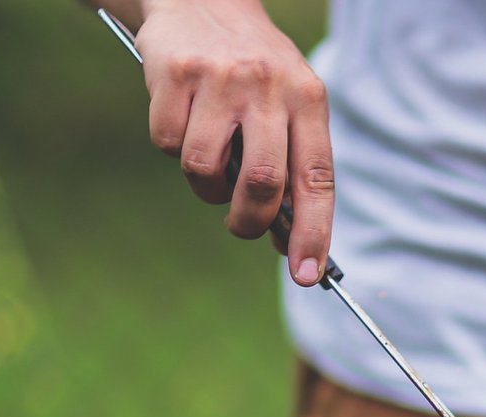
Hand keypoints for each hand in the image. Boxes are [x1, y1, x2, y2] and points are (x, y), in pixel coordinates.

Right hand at [135, 0, 331, 285]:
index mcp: (308, 99)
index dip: (312, 233)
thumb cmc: (254, 73)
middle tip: (242, 225)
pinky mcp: (175, 72)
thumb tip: (290, 244)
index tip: (306, 275)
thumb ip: (293, 169)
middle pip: (261, 184)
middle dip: (249, 221)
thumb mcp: (288, 106)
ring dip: (206, 187)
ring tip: (211, 163)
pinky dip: (172, 147)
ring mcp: (221, 78)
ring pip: (206, 170)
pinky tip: (184, 119)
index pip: (317, 180)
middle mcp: (269, 86)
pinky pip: (168, 144)